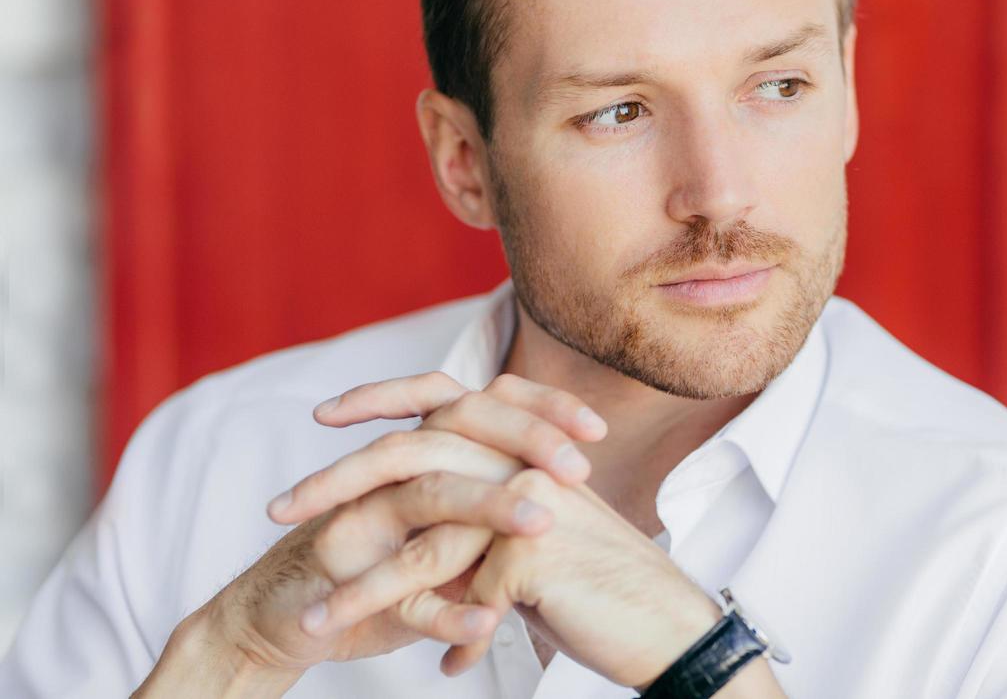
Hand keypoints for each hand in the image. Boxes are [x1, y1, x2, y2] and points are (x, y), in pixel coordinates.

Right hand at [140, 371, 607, 691]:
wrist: (291, 616)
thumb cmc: (382, 567)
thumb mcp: (445, 531)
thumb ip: (493, 505)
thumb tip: (569, 495)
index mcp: (424, 449)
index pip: (486, 403)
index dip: (542, 409)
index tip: (597, 431)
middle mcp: (392, 469)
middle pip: (459, 424)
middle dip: (524, 441)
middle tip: (579, 472)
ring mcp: (363, 516)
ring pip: (429, 495)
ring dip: (487, 507)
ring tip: (542, 524)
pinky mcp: (341, 572)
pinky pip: (399, 589)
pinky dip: (443, 613)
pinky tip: (484, 626)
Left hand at [294, 373, 724, 686]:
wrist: (667, 625)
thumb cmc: (601, 588)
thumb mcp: (535, 540)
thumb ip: (485, 521)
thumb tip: (430, 535)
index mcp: (521, 447)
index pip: (442, 399)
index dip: (382, 399)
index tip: (326, 414)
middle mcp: (523, 461)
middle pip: (412, 453)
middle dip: (337, 481)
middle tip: (279, 509)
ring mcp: (528, 504)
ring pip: (423, 540)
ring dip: (361, 586)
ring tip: (311, 619)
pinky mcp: (533, 554)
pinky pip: (462, 601)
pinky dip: (440, 640)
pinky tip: (442, 669)